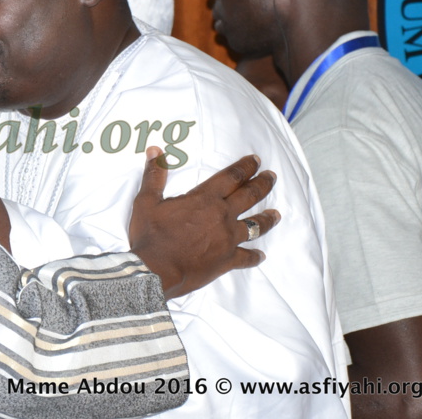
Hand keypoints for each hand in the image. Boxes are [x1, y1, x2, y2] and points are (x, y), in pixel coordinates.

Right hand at [129, 148, 278, 298]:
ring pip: (255, 226)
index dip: (245, 167)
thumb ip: (154, 175)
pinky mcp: (227, 260)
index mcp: (205, 199)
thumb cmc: (151, 234)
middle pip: (249, 196)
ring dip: (267, 218)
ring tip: (276, 214)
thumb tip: (155, 151)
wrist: (156, 269)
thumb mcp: (146, 201)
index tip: (255, 160)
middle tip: (271, 177)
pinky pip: (247, 257)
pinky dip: (254, 256)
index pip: (231, 177)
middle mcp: (222, 216)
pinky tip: (261, 255)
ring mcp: (228, 240)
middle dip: (262, 184)